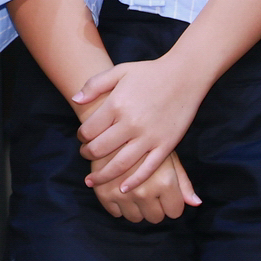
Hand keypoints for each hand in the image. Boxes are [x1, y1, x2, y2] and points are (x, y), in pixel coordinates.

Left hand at [73, 56, 204, 193]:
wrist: (185, 75)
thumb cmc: (150, 72)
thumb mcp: (120, 71)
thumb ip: (95, 84)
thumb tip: (75, 99)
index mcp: (117, 104)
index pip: (89, 130)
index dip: (81, 136)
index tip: (82, 138)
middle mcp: (131, 123)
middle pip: (100, 149)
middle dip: (88, 155)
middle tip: (86, 156)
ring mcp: (149, 136)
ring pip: (120, 164)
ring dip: (103, 175)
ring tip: (93, 180)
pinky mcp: (166, 145)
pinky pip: (147, 169)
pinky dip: (134, 182)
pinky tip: (123, 189)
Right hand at [90, 148, 199, 222]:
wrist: (109, 123)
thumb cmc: (146, 137)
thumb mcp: (169, 154)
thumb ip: (182, 181)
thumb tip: (196, 203)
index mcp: (164, 182)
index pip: (175, 211)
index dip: (171, 201)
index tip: (165, 191)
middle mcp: (144, 191)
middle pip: (155, 217)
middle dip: (155, 206)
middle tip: (150, 189)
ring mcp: (122, 194)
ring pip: (135, 218)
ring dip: (137, 207)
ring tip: (135, 188)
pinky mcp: (103, 193)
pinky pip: (116, 213)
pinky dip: (119, 205)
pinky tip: (120, 188)